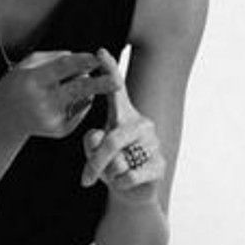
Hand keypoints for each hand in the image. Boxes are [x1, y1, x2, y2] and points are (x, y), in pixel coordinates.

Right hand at [0, 50, 118, 140]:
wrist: (5, 119)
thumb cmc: (18, 85)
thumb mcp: (27, 65)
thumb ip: (54, 58)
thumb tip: (82, 60)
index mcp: (32, 82)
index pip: (62, 69)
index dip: (81, 62)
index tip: (97, 57)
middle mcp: (43, 102)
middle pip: (78, 90)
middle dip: (100, 85)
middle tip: (118, 81)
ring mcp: (52, 119)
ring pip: (83, 98)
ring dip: (86, 88)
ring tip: (63, 86)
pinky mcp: (60, 130)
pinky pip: (80, 109)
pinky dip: (78, 101)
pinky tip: (60, 101)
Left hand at [81, 49, 164, 203]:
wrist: (131, 192)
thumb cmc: (111, 164)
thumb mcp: (94, 152)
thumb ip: (91, 143)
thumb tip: (97, 137)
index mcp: (123, 115)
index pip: (116, 89)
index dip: (109, 70)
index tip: (99, 52)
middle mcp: (141, 123)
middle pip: (113, 139)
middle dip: (96, 162)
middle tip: (85, 179)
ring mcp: (153, 142)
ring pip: (120, 161)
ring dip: (110, 175)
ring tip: (114, 175)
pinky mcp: (160, 164)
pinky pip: (131, 175)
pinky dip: (121, 183)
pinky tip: (125, 182)